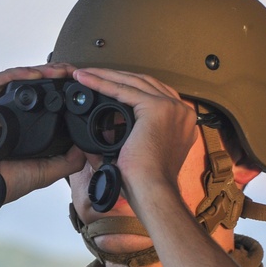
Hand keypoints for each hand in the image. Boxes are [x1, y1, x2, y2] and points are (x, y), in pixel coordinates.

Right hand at [0, 64, 86, 209]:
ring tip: (57, 71)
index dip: (58, 87)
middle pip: (27, 83)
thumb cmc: (5, 182)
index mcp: (17, 122)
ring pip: (13, 78)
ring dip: (37, 71)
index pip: (39, 96)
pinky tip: (33, 75)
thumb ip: (67, 160)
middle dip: (51, 74)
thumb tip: (87, 148)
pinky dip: (14, 75)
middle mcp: (1, 111)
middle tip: (70, 71)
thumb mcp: (45, 170)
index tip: (77, 83)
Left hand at [70, 68, 199, 203]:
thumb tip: (91, 142)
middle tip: (90, 75)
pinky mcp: (157, 108)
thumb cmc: (145, 182)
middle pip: (143, 83)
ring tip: (83, 75)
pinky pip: (124, 90)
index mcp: (180, 121)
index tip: (105, 84)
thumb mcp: (137, 153)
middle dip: (114, 76)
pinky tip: (86, 79)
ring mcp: (172, 107)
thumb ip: (123, 141)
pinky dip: (102, 83)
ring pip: (132, 82)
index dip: (126, 86)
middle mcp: (181, 111)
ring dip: (105, 76)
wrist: (152, 191)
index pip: (151, 94)